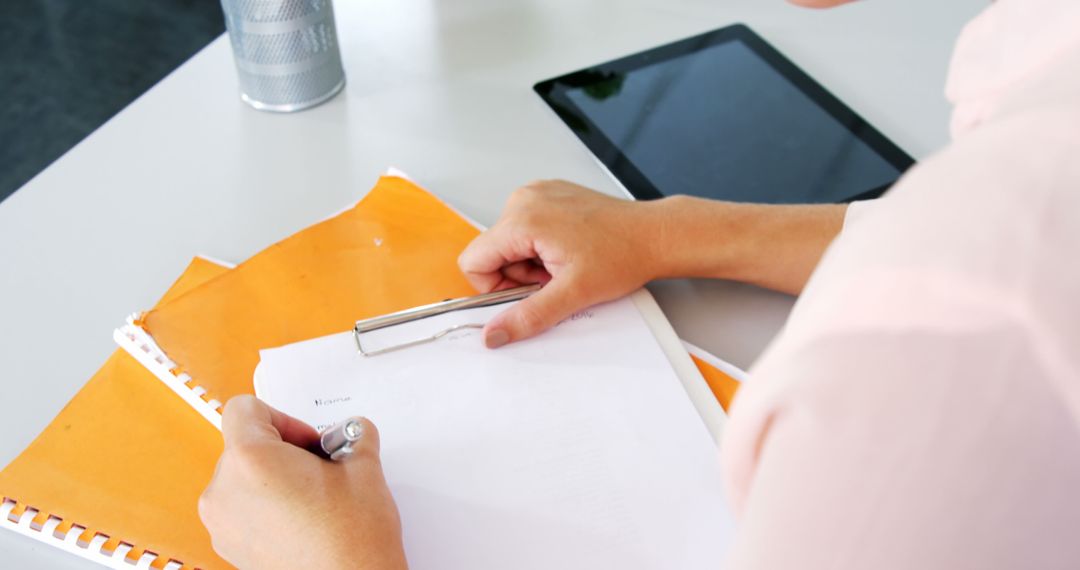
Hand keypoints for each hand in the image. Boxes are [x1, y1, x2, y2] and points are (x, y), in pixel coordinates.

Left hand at [199, 396, 406, 569]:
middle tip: (321, 469)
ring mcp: (223, 525)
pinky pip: (242, 511)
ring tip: (315, 500)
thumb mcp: (363, 469)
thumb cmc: (351, 540)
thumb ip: (354, 436)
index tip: (309, 440)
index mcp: (249, 461)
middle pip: (244, 446)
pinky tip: (303, 522)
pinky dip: (268, 509)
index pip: (245, 410)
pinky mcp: (231, 549)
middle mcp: (223, 491)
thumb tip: (354, 434)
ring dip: (276, 480)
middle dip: (285, 452)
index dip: (283, 418)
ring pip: (243, 480)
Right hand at [458, 180, 669, 346]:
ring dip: (531, 262)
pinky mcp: (549, 196)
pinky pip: (526, 229)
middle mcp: (525, 199)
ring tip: (565, 264)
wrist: (654, 235)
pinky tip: (569, 251)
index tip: (528, 292)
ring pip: (509, 243)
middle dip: (519, 275)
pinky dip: (541, 246)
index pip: (474, 261)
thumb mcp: (572, 294)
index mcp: (523, 218)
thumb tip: (495, 333)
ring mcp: (537, 194)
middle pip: (492, 252)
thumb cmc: (623, 254)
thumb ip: (527, 316)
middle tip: (555, 278)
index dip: (495, 286)